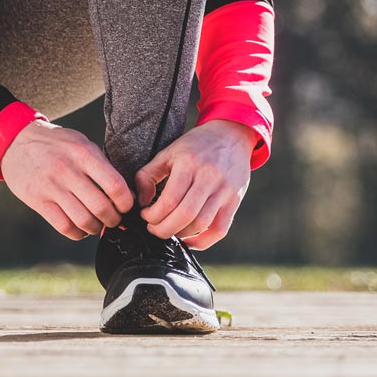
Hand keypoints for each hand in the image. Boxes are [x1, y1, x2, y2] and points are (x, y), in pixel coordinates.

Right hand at [1, 120, 133, 239]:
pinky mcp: (38, 201)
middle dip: (113, 220)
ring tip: (97, 224)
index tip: (126, 206)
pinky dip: (78, 233)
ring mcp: (51, 187)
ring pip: (84, 221)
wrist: (16, 141)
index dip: (126, 203)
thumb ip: (102, 166)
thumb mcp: (81, 143)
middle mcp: (68, 171)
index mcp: (83, 154)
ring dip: (96, 228)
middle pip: (101, 208)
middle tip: (114, 219)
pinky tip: (80, 227)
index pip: (115, 186)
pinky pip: (64, 227)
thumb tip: (125, 195)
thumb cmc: (56, 144)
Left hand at [135, 119, 255, 249]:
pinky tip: (189, 239)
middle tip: (154, 229)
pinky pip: (220, 230)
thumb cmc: (196, 146)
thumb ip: (148, 175)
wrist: (231, 135)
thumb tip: (141, 201)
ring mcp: (224, 190)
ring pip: (201, 224)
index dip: (153, 215)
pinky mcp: (235, 201)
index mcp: (189, 164)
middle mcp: (209, 177)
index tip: (145, 215)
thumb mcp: (168, 152)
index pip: (169, 200)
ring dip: (181, 234)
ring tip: (169, 230)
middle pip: (185, 215)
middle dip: (163, 229)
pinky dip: (203, 241)